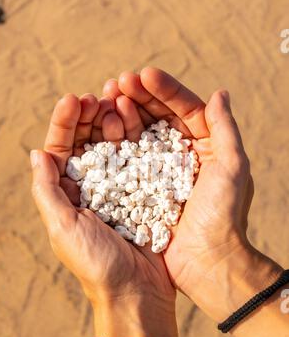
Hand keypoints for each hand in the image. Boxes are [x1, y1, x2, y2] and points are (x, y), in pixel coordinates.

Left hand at [30, 93, 174, 309]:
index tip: (74, 100)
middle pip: (86, 141)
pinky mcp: (143, 192)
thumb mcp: (62, 227)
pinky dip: (137, 138)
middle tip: (99, 96)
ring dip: (113, 121)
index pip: (61, 149)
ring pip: (112, 145)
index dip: (65, 123)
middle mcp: (90, 188)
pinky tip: (139, 122)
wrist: (137, 292)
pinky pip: (138, 158)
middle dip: (89, 116)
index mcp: (67, 194)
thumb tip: (37, 153)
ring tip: (118, 103)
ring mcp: (118, 188)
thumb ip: (47, 191)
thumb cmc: (95, 264)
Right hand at [103, 68, 278, 319]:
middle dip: (139, 96)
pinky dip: (117, 142)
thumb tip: (220, 92)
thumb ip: (225, 128)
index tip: (144, 74)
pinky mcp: (145, 187)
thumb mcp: (232, 167)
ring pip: (142, 133)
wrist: (207, 262)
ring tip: (106, 97)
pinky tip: (104, 128)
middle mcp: (183, 154)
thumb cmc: (224, 215)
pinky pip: (130, 158)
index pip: (185, 108)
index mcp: (206, 146)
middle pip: (160, 116)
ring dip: (125, 113)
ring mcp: (162, 170)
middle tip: (118, 81)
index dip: (165, 89)